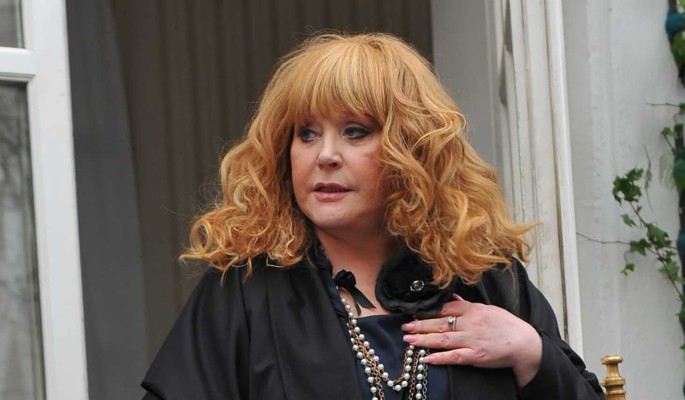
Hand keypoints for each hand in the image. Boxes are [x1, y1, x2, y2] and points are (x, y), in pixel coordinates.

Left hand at [401, 295, 541, 386]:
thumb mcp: (487, 309)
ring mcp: (473, 340)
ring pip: (444, 339)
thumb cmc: (506, 325)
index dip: (428, 311)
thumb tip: (453, 299)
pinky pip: (455, 357)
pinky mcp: (476, 356)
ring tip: (409, 340)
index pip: (445, 308)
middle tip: (404, 327)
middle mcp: (470, 323)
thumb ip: (468, 306)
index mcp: (472, 310)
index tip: (413, 312)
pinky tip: (427, 359)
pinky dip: (440, 358)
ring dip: (424, 340)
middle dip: (420, 325)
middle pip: (440, 323)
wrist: (524, 343)